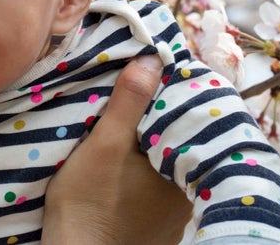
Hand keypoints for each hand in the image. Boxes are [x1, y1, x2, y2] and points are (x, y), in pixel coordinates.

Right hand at [42, 55, 192, 244]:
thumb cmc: (89, 199)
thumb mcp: (105, 144)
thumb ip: (129, 102)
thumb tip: (151, 58)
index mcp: (186, 168)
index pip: (189, 117)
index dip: (173, 90)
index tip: (156, 70)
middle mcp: (190, 190)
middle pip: (179, 137)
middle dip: (161, 113)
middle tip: (140, 87)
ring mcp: (176, 209)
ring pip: (169, 158)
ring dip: (153, 138)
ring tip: (133, 115)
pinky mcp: (159, 221)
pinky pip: (160, 180)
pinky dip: (147, 164)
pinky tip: (129, 157)